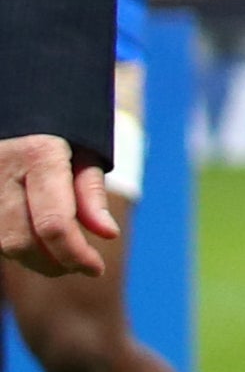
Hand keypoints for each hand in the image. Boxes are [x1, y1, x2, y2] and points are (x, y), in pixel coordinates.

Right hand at [0, 134, 110, 279]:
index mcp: (38, 155)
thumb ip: (92, 192)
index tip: (96, 268)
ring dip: (35, 260)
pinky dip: (19, 248)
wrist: (18, 103)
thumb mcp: (86, 148)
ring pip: (3, 244)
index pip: (54, 223)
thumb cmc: (61, 128)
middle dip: (55, 263)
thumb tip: (107, 234)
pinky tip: (39, 242)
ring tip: (64, 254)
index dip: (75, 254)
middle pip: (21, 242)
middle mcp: (2, 173)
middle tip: (82, 264)